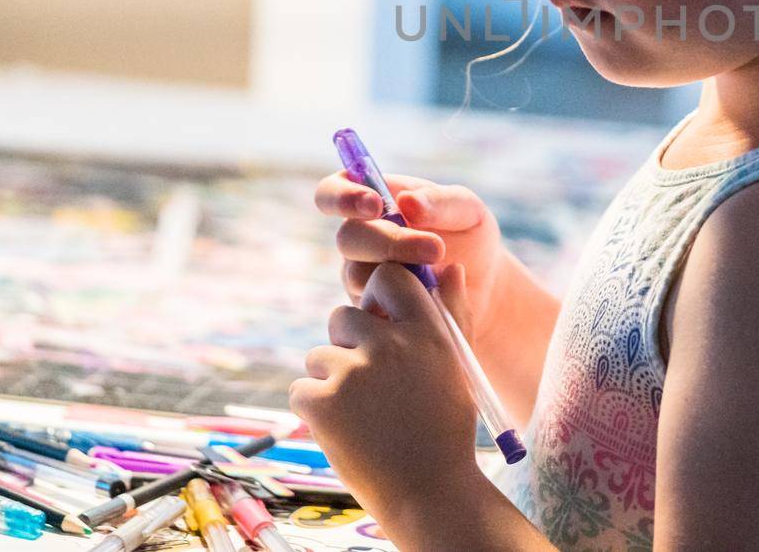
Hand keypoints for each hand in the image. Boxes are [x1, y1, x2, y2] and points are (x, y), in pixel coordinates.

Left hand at [289, 262, 481, 519]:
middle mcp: (389, 344)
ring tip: (362, 415)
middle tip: (369, 383)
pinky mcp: (321, 403)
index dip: (377, 296)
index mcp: (425, 331)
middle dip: (347, 344)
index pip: (388, 277)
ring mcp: (352, 373)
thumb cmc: (445, 427)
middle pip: (341, 316)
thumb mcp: (457, 365)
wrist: (428, 492)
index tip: (381, 321)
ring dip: (331, 381)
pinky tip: (344, 432)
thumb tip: (450, 266)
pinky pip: (301, 389)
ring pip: (319, 355)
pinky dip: (315, 410)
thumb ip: (453, 313)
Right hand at [315, 171, 506, 339]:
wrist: (484, 286)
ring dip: (398, 273)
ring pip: (357, 275)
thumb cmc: (469, 237)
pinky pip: (370, 308)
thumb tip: (407, 201)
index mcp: (373, 202)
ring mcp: (361, 277)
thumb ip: (440, 201)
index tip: (374, 204)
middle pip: (347, 238)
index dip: (342, 197)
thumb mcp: (466, 210)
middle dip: (388, 242)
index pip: (331, 193)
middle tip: (435, 248)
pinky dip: (402, 303)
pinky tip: (434, 300)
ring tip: (442, 274)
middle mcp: (360, 239)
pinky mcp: (371, 311)